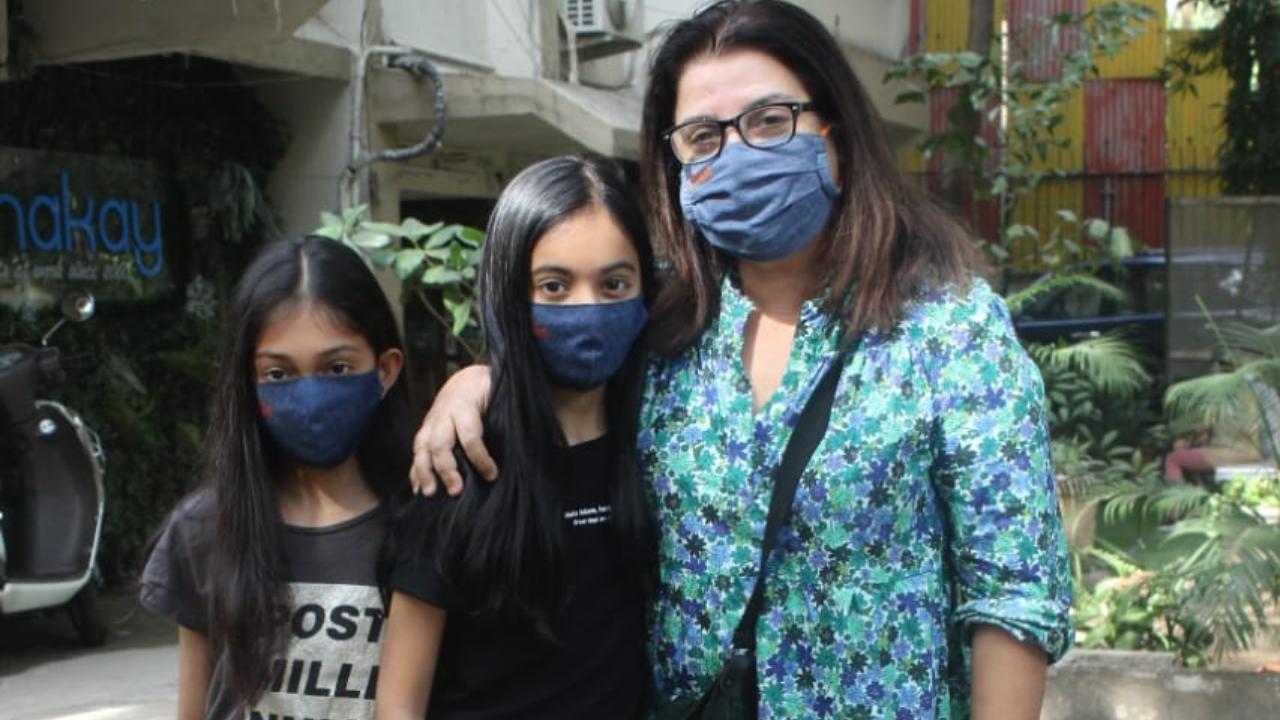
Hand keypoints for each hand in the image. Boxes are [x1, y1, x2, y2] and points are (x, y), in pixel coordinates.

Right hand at [410, 365, 496, 495]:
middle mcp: (443, 414)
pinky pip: (417, 451)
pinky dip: (415, 470)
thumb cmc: (488, 391)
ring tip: (430, 493)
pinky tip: (418, 488)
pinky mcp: (425, 431)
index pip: (470, 435)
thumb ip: (503, 418)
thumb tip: (521, 447)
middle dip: (446, 469)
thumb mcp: (499, 396)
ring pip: (422, 447)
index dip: (480, 457)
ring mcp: (430, 422)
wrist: (466, 380)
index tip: (492, 475)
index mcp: (465, 405)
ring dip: (424, 471)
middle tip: (456, 491)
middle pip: (439, 443)